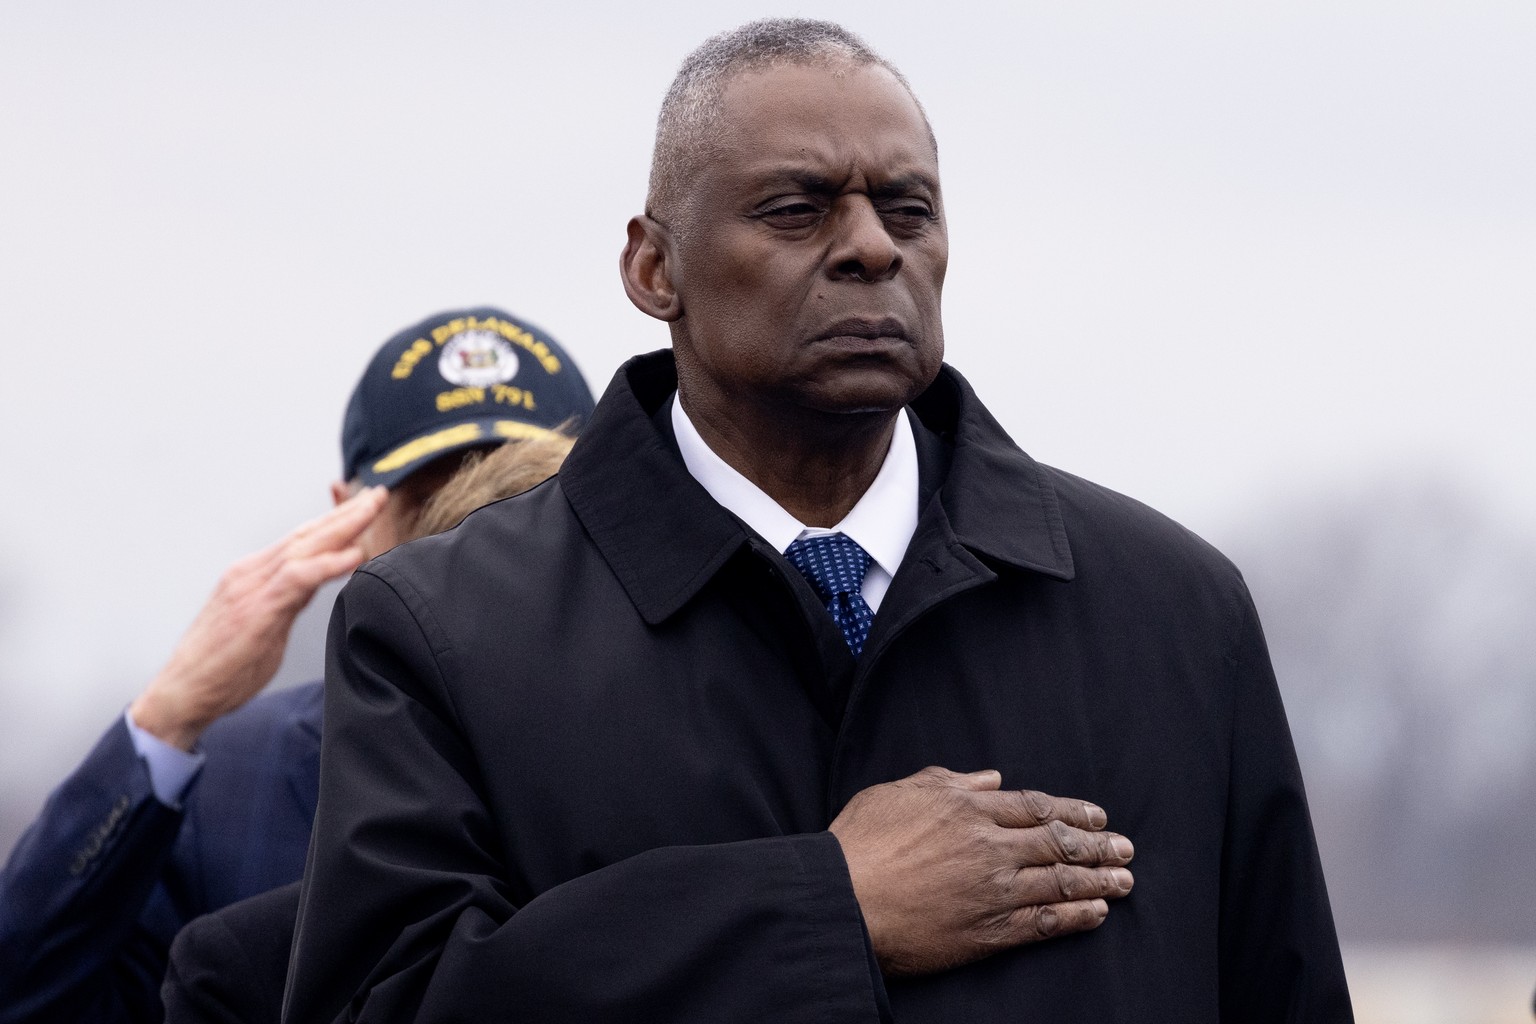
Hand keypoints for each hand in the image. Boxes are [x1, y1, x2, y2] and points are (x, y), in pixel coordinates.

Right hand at [128, 487, 387, 749]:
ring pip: (304, 545)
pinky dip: (328, 564)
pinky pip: (298, 579)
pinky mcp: (254, 609)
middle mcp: (250, 572)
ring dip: (344, 525)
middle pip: (306, 533)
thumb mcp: (265, 625)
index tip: (365, 504)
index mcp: (252, 574)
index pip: (301, 538)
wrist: (181, 695)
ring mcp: (250, 587)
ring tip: (375, 508)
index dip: (334, 519)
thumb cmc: (222, 668)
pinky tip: (355, 556)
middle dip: (346, 511)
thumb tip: (314, 584)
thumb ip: (289, 600)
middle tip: (379, 493)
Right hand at [829, 766, 1133, 976]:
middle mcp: (990, 846)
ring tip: (1124, 880)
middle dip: (1098, 845)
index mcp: (968, 809)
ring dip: (1098, 880)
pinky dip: (1075, 917)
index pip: (1035, 807)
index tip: (1097, 816)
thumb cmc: (861, 843)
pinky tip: (1096, 913)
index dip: (1072, 811)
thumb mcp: (898, 793)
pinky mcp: (989, 930)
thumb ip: (947, 781)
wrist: (845, 900)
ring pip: (1060, 881)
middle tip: (1125, 848)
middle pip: (1058, 842)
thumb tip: (989, 779)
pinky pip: (1045, 923)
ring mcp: (993, 890)